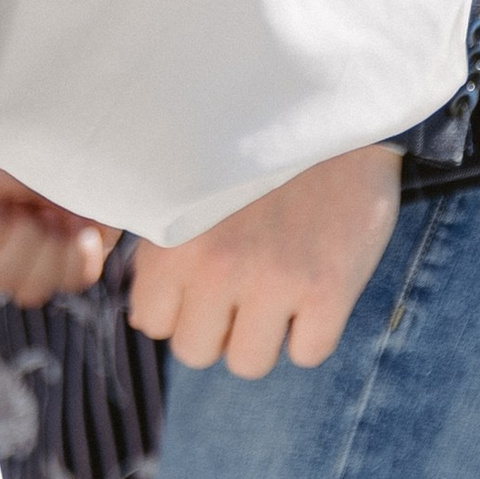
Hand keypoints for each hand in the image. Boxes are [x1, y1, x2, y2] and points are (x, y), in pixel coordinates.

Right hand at [0, 145, 115, 306]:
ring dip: (48, 249)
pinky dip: (79, 255)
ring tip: (54, 214)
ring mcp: (37, 255)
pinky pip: (73, 281)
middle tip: (27, 206)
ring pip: (31, 290)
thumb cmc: (20, 139)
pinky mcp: (75, 258)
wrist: (79, 133)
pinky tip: (81, 227)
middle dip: (18, 240)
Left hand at [129, 144, 401, 377]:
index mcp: (172, 239)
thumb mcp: (186, 183)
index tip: (198, 283)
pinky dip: (310, 332)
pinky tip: (312, 289)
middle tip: (238, 289)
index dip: (175, 309)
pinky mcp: (328, 290)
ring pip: (247, 364)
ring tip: (273, 291)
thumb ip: (160, 243)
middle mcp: (216, 265)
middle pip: (195, 352)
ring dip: (260, 336)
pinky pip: (307, 354)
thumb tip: (144, 313)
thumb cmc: (253, 155)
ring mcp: (273, 281)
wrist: (334, 114)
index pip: (151, 322)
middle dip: (215, 328)